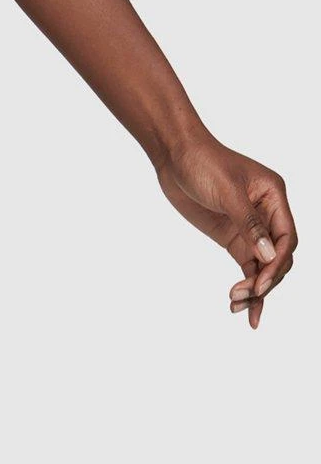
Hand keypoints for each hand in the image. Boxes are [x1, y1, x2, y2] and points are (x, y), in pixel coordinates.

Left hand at [156, 136, 296, 329]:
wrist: (176, 157)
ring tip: (235, 307)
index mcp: (274, 197)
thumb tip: (268, 256)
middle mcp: (268, 213)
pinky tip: (239, 305)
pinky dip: (246, 285)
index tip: (258, 285)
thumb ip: (248, 225)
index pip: (287, 237)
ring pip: (263, 265)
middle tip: (241, 297)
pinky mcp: (233, 237)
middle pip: (279, 256)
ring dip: (254, 289)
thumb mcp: (227, 193)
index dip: (276, 264)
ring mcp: (250, 228)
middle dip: (265, 280)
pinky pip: (247, 265)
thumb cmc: (204, 164)